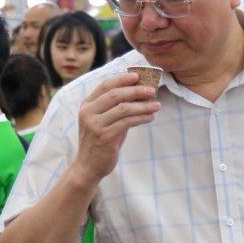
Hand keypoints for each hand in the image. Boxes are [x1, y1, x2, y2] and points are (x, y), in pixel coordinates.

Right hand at [70, 73, 159, 187]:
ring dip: (143, 105)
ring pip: (123, 108)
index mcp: (87, 105)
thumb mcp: (102, 121)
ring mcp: (95, 124)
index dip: (122, 79)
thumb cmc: (99, 142)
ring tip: (156, 105)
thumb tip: (138, 94)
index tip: (137, 76)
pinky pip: (127, 122)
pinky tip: (150, 117)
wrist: (88, 166)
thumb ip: (115, 108)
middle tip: (152, 90)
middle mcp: (88, 112)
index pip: (105, 86)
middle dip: (136, 90)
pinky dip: (141, 118)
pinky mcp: (105, 136)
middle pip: (115, 94)